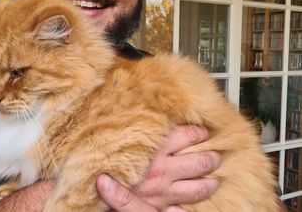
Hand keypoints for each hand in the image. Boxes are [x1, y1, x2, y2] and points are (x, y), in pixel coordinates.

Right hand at [96, 125, 220, 211]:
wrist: (100, 196)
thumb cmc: (106, 165)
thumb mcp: (118, 141)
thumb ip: (132, 129)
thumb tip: (143, 114)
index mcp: (154, 150)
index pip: (186, 136)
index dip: (198, 132)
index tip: (203, 131)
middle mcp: (163, 170)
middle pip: (198, 161)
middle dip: (210, 156)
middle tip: (215, 153)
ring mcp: (165, 192)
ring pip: (198, 187)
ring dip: (209, 182)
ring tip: (214, 177)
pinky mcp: (160, 209)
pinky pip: (184, 209)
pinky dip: (194, 204)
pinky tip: (199, 201)